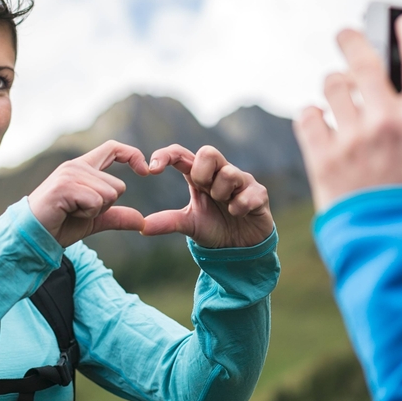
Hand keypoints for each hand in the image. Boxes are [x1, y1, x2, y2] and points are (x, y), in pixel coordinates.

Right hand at [28, 141, 149, 246]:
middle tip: (80, 211)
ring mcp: (69, 174)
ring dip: (95, 212)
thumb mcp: (94, 220)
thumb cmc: (60, 225)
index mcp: (83, 168)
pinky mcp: (64, 186)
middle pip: (118, 186)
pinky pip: (96, 202)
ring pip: (109, 195)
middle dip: (106, 206)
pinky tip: (67, 213)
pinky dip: (86, 214)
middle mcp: (76, 166)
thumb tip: (142, 221)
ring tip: (71, 211)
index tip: (146, 170)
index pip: (113, 148)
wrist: (33, 236)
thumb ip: (117, 216)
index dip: (132, 155)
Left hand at [141, 145, 273, 248]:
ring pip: (229, 173)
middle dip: (202, 172)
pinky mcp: (259, 193)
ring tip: (225, 207)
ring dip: (222, 194)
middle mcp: (220, 173)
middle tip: (203, 190)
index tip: (152, 170)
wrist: (241, 249)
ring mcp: (242, 181)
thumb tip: (142, 227)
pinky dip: (239, 207)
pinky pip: (248, 193)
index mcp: (199, 176)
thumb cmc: (215, 229)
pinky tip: (238, 214)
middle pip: (208, 152)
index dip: (166, 155)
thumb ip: (169, 222)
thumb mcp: (189, 225)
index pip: (181, 154)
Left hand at [295, 14, 401, 211]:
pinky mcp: (323, 159)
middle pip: (364, 59)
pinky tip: (319, 121)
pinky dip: (313, 115)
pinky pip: (308, 117)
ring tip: (337, 96)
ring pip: (332, 86)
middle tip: (345, 35)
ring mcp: (352, 139)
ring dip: (334, 86)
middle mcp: (387, 121)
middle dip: (352, 40)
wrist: (397, 254)